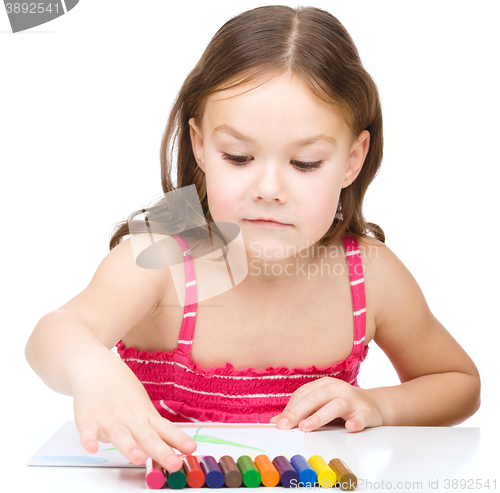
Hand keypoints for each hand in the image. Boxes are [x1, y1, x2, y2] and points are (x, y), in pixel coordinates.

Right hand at [72, 364, 196, 472]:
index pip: (165, 430)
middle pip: (147, 437)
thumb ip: (154, 430)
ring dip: (129, 447)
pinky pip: (88, 430)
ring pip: (120, 435)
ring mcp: (109, 418)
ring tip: (138, 458)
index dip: (178, 440)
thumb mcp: (143, 409)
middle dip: (161, 451)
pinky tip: (92, 448)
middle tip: (174, 463)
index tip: (192, 449)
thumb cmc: (124, 393)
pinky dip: (89, 439)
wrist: (98, 368)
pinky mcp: (88, 417)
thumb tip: (172, 449)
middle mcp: (130, 419)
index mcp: (145, 417)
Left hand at [269, 377, 383, 431]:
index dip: (290, 408)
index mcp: (324, 384)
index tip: (279, 422)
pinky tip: (350, 427)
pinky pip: (362, 416)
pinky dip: (356, 421)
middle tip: (285, 425)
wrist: (374, 405)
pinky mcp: (367, 412)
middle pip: (315, 398)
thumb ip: (300, 412)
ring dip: (319, 416)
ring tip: (306, 427)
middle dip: (298, 412)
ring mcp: (353, 399)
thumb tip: (276, 421)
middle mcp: (337, 388)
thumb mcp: (320, 405)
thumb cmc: (341, 406)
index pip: (303, 394)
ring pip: (335, 405)